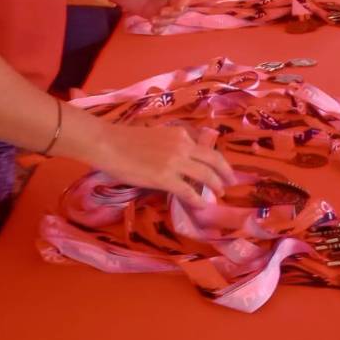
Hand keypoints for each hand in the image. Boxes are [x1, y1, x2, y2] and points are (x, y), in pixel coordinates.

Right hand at [95, 124, 236, 207]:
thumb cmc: (126, 140)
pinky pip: (188, 191)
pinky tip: (201, 205)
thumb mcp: (158, 136)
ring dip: (215, 186)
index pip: (205, 149)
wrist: (108, 143)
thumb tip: (183, 161)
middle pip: (213, 160)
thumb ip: (173, 145)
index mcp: (180, 134)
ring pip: (205, 176)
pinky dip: (197, 199)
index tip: (222, 169)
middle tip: (230, 183)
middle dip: (225, 173)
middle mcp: (182, 145)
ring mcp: (175, 162)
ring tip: (219, 194)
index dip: (217, 161)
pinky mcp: (164, 177)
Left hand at [103, 0, 190, 31]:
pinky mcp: (150, 13)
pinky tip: (153, 30)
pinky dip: (159, 29)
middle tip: (160, 15)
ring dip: (165, 22)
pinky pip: (160, 23)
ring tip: (152, 22)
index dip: (185, 1)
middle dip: (173, 14)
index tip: (176, 9)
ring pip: (171, 18)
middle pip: (180, 8)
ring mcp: (159, 4)